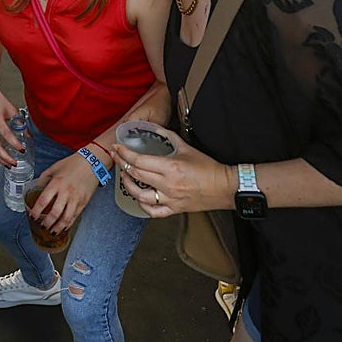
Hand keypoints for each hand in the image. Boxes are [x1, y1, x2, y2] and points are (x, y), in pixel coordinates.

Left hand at [30, 153, 99, 232]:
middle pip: (55, 213)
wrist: (92, 162)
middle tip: (42, 226)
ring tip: (51, 231)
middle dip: (47, 223)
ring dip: (57, 227)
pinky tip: (63, 227)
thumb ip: (44, 178)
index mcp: (56, 183)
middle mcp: (66, 192)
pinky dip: (68, 224)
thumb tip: (36, 187)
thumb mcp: (54, 168)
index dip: (37, 211)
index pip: (43, 201)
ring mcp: (76, 199)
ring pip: (66, 218)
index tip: (33, 216)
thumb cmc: (72, 163)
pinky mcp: (84, 202)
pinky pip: (75, 217)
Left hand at [111, 124, 233, 217]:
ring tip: (125, 176)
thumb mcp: (187, 147)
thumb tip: (154, 129)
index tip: (117, 148)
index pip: (139, 160)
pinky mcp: (175, 209)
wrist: (225, 187)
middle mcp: (168, 184)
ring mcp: (170, 199)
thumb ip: (168, 137)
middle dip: (122, 164)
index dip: (124, 153)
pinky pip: (153, 211)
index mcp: (170, 167)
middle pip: (136, 175)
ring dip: (128, 185)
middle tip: (117, 157)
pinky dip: (142, 205)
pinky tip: (139, 198)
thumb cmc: (209, 169)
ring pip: (140, 195)